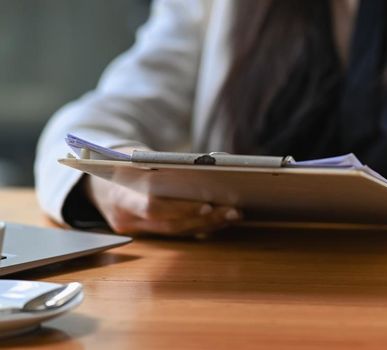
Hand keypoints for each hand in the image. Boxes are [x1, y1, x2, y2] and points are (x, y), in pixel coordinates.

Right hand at [82, 147, 240, 235]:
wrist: (92, 180)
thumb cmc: (118, 161)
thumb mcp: (131, 154)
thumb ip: (159, 162)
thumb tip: (203, 163)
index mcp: (119, 194)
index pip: (152, 206)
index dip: (180, 208)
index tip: (208, 204)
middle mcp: (125, 217)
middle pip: (170, 223)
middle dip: (204, 218)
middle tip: (233, 210)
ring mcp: (134, 228)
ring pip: (176, 231)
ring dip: (207, 224)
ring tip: (233, 213)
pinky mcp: (144, 232)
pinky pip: (175, 232)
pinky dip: (198, 226)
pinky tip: (220, 219)